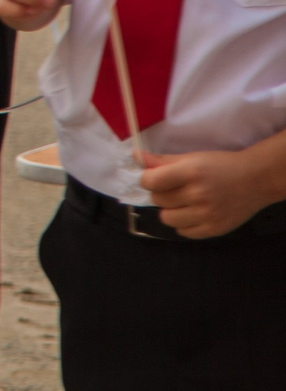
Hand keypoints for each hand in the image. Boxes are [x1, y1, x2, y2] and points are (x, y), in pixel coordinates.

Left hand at [138, 147, 285, 238]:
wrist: (255, 180)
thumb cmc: (220, 165)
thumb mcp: (192, 158)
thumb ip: (162, 160)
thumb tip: (135, 157)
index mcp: (190, 173)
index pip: (151, 182)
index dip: (147, 180)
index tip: (154, 178)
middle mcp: (198, 195)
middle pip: (158, 200)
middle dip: (161, 194)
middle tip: (176, 188)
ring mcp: (207, 215)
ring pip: (167, 219)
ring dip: (170, 210)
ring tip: (183, 202)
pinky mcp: (215, 229)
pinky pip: (183, 232)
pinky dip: (184, 224)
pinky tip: (193, 213)